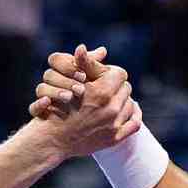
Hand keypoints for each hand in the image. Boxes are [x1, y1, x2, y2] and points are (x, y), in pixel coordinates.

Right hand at [28, 45, 143, 157]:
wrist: (52, 138)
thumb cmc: (57, 108)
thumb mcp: (70, 82)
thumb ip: (86, 64)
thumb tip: (95, 49)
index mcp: (102, 92)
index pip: (119, 73)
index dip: (110, 73)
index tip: (103, 76)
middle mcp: (111, 109)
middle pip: (125, 88)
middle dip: (116, 86)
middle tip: (106, 88)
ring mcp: (113, 125)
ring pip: (130, 104)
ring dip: (122, 100)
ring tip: (112, 101)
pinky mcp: (114, 138)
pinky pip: (135, 123)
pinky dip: (134, 114)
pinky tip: (129, 110)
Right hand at [29, 44, 99, 119]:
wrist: (76, 134)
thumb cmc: (92, 105)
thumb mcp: (98, 84)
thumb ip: (95, 68)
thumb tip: (102, 51)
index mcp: (63, 74)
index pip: (57, 60)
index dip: (68, 65)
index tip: (84, 76)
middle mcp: (52, 86)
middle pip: (49, 74)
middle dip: (66, 80)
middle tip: (81, 90)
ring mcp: (44, 101)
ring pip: (41, 89)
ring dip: (56, 92)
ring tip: (69, 98)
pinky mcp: (41, 116)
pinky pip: (33, 108)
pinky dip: (39, 105)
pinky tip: (47, 103)